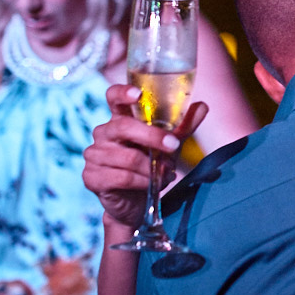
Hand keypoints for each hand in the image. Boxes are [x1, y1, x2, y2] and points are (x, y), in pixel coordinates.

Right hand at [82, 84, 207, 226]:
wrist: (136, 202)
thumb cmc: (150, 165)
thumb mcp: (168, 144)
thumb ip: (183, 126)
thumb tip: (202, 106)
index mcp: (119, 119)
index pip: (113, 97)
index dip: (122, 93)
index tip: (138, 94)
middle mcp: (103, 133)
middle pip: (124, 127)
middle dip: (152, 137)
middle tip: (174, 146)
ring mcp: (94, 155)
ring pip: (128, 157)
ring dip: (152, 168)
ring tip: (164, 175)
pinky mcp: (92, 178)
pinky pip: (122, 177)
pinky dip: (143, 182)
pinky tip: (150, 186)